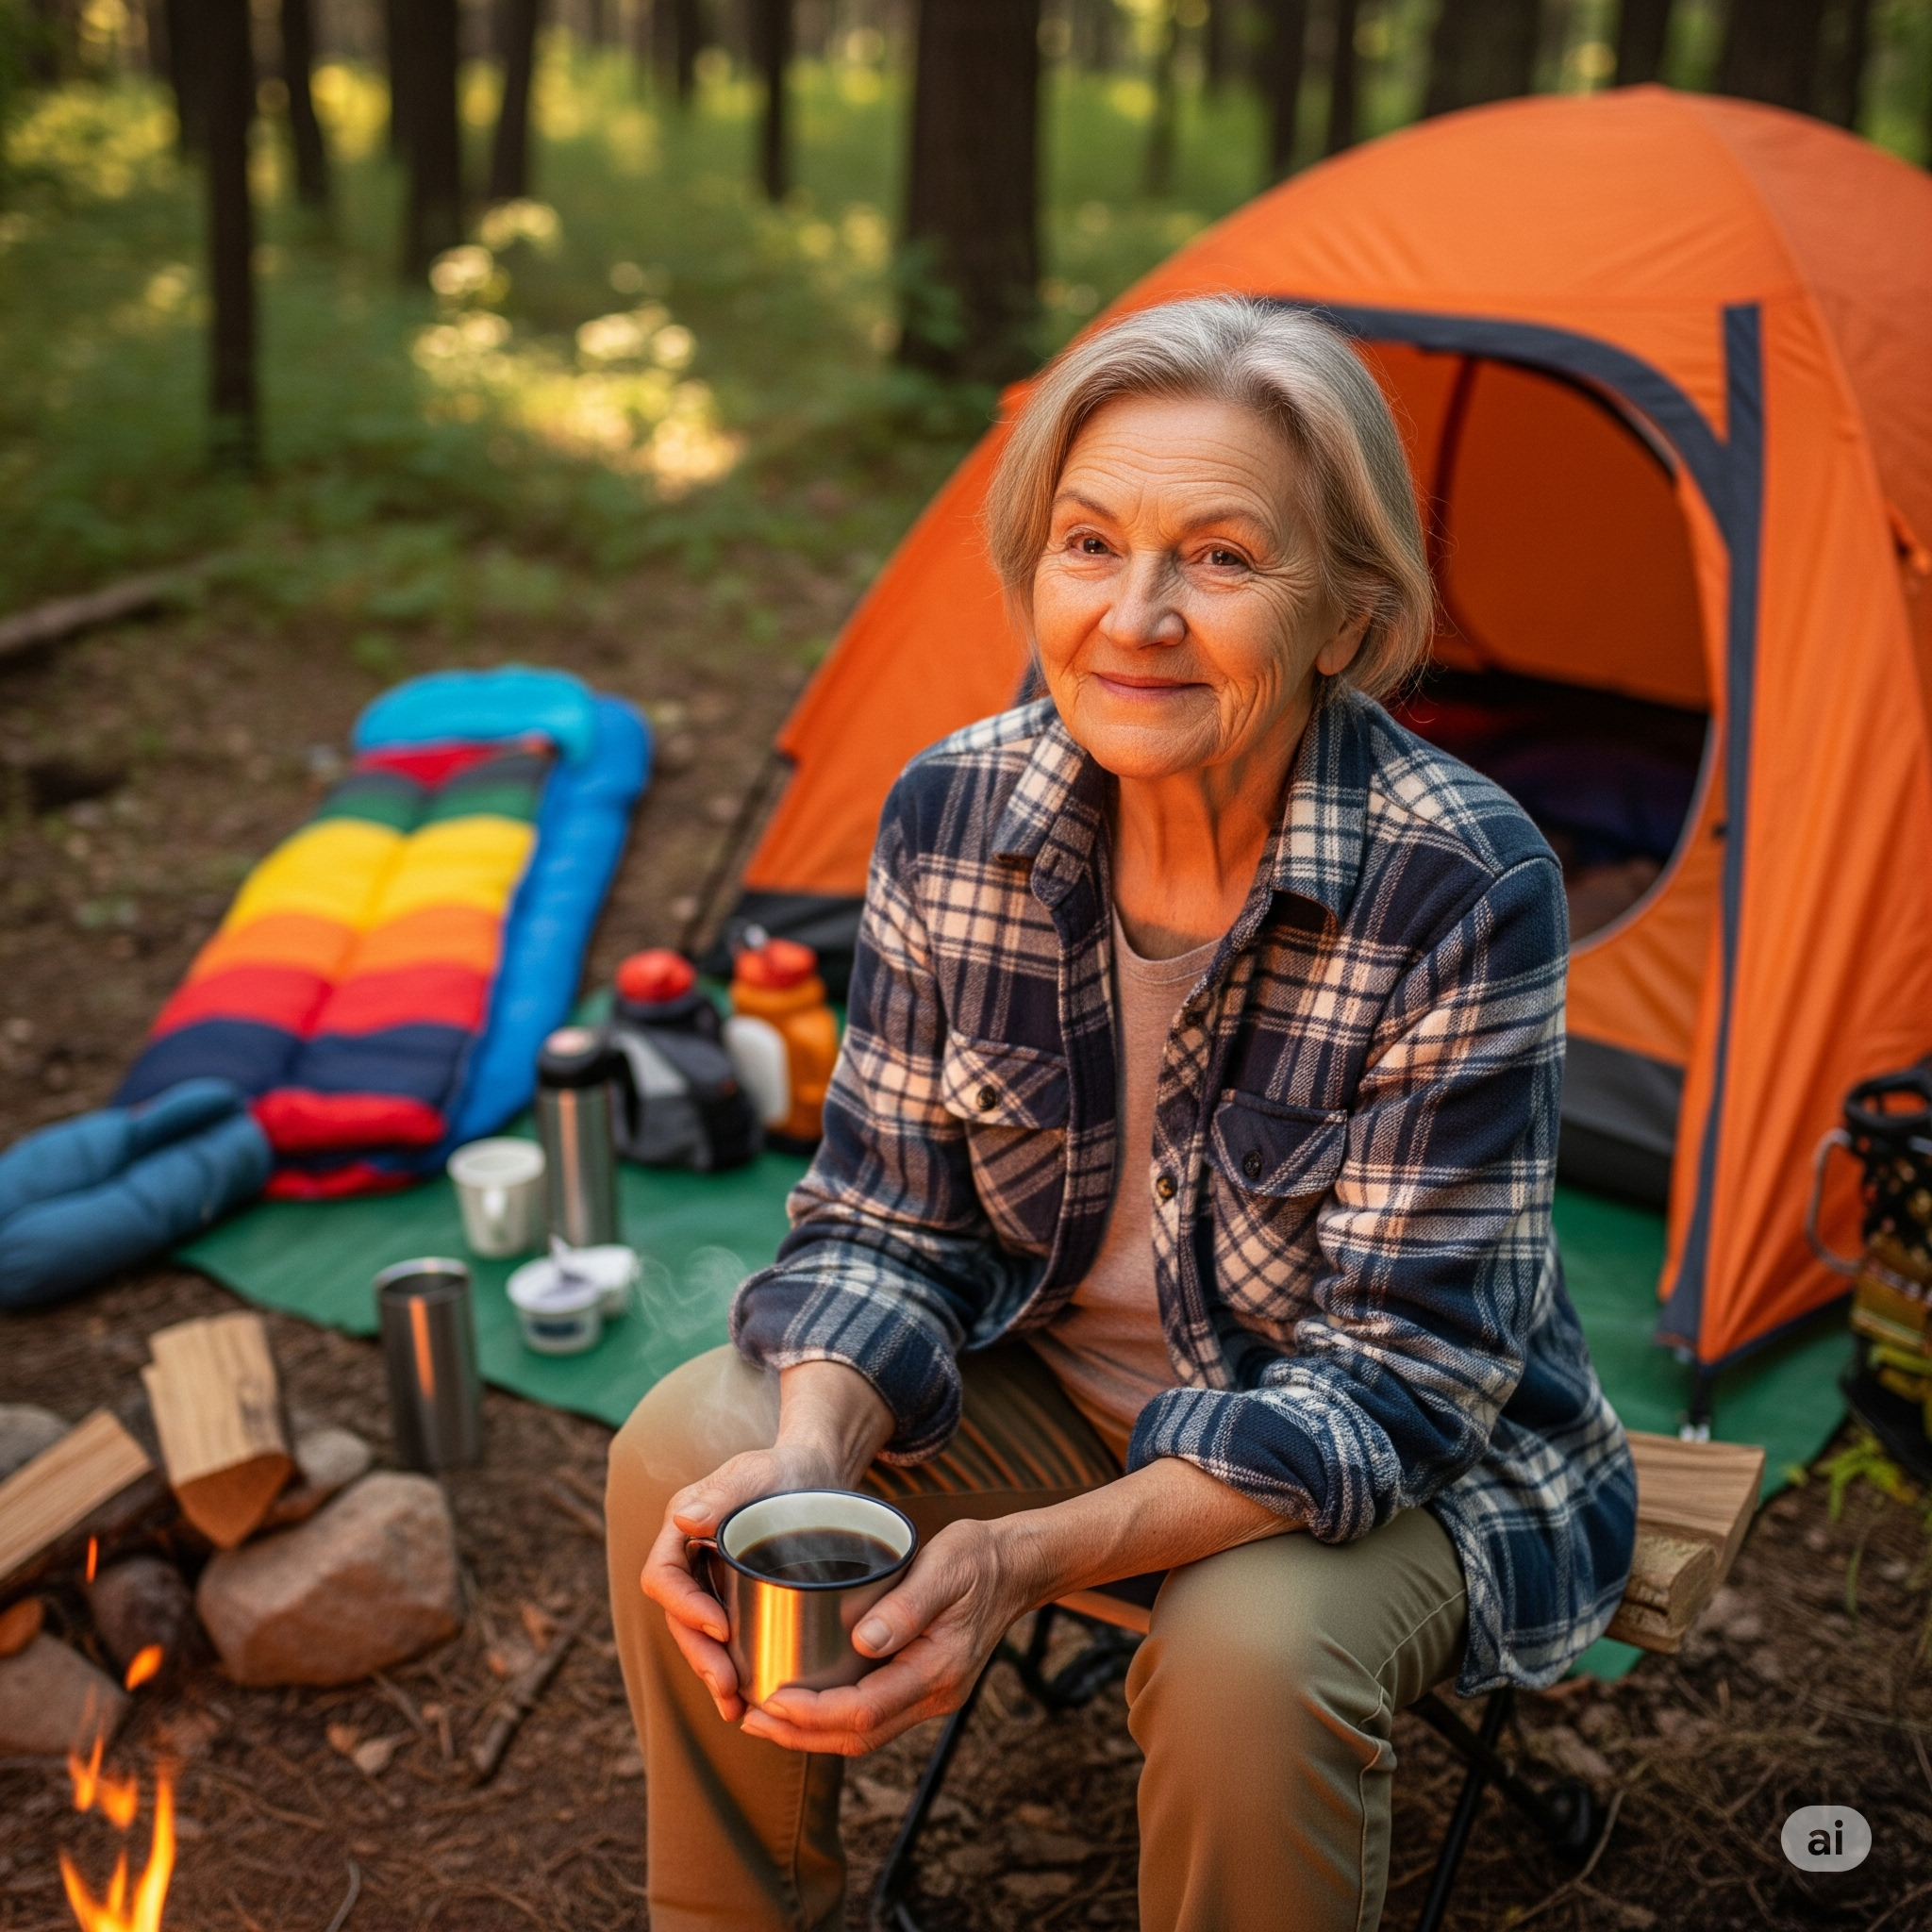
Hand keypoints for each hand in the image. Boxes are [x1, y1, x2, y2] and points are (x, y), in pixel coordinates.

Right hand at [639, 1359, 892, 1723]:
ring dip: (712, 1673)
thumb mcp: (758, 1472)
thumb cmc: (786, 1468)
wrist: (818, 1476)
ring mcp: (712, 1583)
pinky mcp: (737, 1601)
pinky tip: (748, 1703)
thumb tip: (684, 1520)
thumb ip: (725, 1491)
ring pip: (700, 1637)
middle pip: (680, 1617)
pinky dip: (733, 1671)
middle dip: (700, 1655)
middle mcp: (690, 1560)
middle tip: (727, 1687)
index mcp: (682, 1529)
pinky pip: (725, 1641)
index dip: (683, 1607)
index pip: (663, 1576)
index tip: (720, 1628)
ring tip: (736, 1709)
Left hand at [741, 1517, 1025, 1754]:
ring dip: (812, 1732)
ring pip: (864, 1733)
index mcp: (939, 1669)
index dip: (813, 1713)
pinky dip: (833, 1716)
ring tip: (764, 1717)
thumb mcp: (946, 1567)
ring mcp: (931, 1695)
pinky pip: (873, 1715)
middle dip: (800, 1735)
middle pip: (859, 1736)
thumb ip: (907, 1606)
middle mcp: (935, 1694)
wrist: (1016, 1566)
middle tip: (750, 1718)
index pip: (866, 1710)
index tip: (771, 1701)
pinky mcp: (922, 1685)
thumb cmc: (977, 1559)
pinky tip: (804, 1701)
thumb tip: (864, 1642)